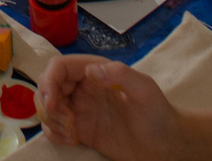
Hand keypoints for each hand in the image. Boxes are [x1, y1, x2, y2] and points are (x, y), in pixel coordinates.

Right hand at [41, 56, 186, 160]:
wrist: (164, 145)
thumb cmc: (158, 114)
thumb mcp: (144, 89)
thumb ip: (120, 74)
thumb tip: (91, 71)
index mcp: (96, 70)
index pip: (59, 67)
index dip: (49, 81)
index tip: (54, 103)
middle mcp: (83, 87)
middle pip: (47, 86)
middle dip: (48, 104)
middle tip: (66, 122)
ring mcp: (79, 109)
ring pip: (47, 106)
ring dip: (50, 120)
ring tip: (71, 134)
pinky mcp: (79, 129)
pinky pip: (53, 127)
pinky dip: (54, 134)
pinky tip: (72, 141)